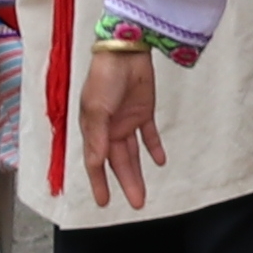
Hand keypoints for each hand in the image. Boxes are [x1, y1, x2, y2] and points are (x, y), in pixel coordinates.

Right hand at [79, 42, 165, 209]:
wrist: (126, 49)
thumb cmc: (105, 77)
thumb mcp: (97, 108)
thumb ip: (98, 137)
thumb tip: (96, 163)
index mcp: (93, 129)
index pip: (96, 163)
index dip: (99, 183)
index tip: (104, 203)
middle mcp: (109, 128)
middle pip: (118, 162)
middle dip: (126, 183)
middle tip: (137, 203)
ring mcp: (127, 120)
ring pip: (133, 153)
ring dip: (137, 172)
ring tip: (143, 193)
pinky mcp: (143, 110)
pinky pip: (149, 135)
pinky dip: (154, 147)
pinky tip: (160, 162)